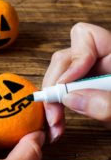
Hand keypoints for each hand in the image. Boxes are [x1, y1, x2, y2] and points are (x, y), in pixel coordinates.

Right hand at [43, 22, 110, 142]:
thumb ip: (107, 106)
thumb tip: (70, 97)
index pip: (87, 37)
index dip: (74, 59)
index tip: (66, 85)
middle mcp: (105, 62)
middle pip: (67, 57)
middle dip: (55, 83)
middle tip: (53, 109)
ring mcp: (95, 76)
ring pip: (62, 75)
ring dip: (53, 97)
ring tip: (55, 121)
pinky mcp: (90, 90)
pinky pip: (66, 90)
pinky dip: (58, 105)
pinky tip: (59, 121)